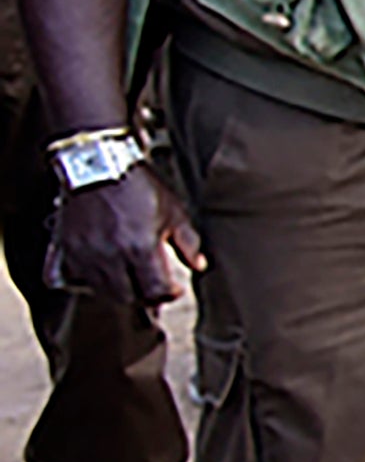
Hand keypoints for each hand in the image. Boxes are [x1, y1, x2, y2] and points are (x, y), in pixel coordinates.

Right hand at [52, 168, 197, 305]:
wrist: (98, 164)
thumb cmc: (138, 186)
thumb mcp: (173, 211)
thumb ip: (188, 243)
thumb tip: (199, 265)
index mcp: (140, 247)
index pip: (155, 291)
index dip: (168, 294)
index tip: (174, 289)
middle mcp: (110, 255)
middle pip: (128, 297)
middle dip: (146, 297)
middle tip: (154, 288)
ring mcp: (86, 254)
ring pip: (104, 292)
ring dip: (122, 291)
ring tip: (134, 281)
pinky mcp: (68, 249)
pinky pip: (83, 279)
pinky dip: (98, 282)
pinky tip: (111, 272)